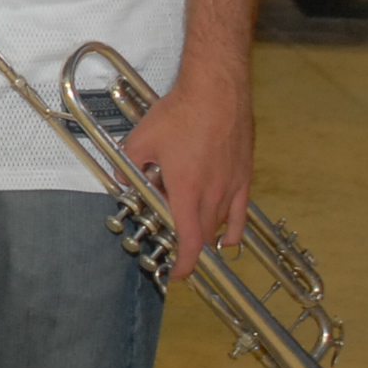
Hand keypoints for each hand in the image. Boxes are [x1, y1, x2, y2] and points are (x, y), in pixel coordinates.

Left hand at [120, 73, 253, 280]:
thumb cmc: (181, 114)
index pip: (190, 242)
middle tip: (172, 248)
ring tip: (188, 230)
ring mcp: (232, 187)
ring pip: (218, 224)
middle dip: (186, 246)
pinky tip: (228, 239)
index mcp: (187, 192)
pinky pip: (240, 213)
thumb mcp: (141, 141)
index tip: (175, 275)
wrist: (216, 92)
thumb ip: (129, 165)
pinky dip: (232, 230)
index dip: (183, 265)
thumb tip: (122, 179)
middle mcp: (213, 195)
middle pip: (202, 235)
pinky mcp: (244, 177)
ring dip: (203, 232)